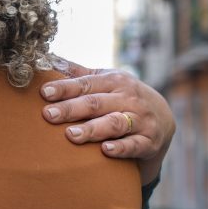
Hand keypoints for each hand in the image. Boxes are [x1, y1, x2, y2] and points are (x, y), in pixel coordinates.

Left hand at [40, 61, 174, 183]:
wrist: (163, 118)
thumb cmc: (123, 96)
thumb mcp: (106, 81)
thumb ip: (78, 73)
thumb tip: (48, 58)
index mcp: (114, 81)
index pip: (85, 84)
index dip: (64, 88)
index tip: (44, 92)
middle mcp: (128, 98)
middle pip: (96, 103)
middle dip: (71, 109)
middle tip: (48, 115)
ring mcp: (140, 120)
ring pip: (114, 124)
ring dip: (92, 129)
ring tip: (70, 135)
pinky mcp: (149, 141)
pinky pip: (135, 145)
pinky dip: (121, 148)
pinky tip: (106, 150)